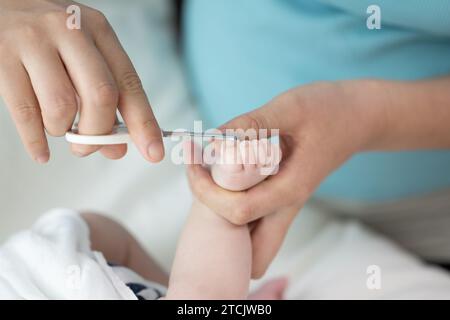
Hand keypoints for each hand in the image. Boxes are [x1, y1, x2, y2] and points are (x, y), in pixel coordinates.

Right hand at [0, 0, 163, 161]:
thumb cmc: (48, 37)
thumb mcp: (82, 52)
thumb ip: (102, 97)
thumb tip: (116, 149)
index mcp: (98, 30)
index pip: (129, 84)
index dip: (144, 123)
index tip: (154, 152)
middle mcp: (70, 31)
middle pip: (101, 96)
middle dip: (99, 133)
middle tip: (88, 147)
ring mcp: (34, 41)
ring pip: (62, 106)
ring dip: (63, 130)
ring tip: (59, 127)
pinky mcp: (1, 56)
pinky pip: (25, 112)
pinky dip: (36, 141)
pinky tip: (42, 151)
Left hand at [187, 80, 385, 276]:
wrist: (358, 117)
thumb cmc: (329, 110)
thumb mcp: (290, 108)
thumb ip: (252, 124)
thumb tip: (213, 139)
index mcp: (290, 189)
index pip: (237, 211)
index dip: (205, 190)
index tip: (192, 159)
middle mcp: (287, 204)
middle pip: (245, 244)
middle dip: (210, 213)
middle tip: (198, 171)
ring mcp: (285, 202)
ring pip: (249, 234)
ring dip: (221, 209)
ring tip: (208, 170)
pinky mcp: (281, 193)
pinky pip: (252, 212)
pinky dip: (231, 197)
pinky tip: (224, 167)